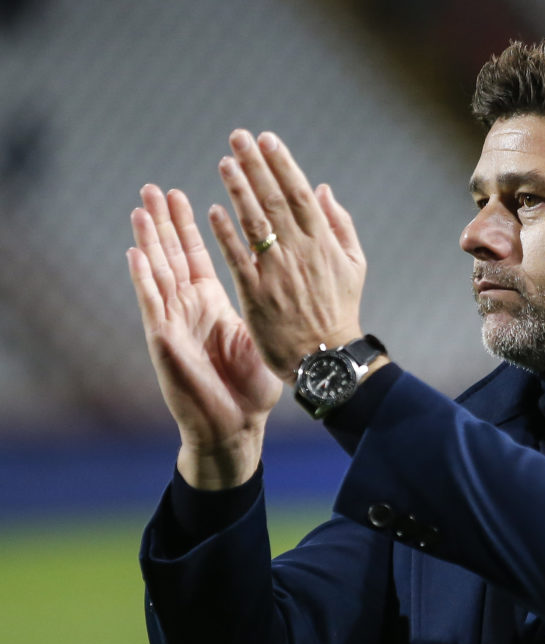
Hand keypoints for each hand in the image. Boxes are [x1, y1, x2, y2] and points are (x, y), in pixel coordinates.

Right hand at [127, 185, 281, 488]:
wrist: (236, 427)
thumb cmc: (249, 388)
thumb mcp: (258, 334)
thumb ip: (260, 300)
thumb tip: (279, 271)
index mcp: (211, 305)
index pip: (197, 256)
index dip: (190, 226)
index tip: (182, 194)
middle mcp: (188, 309)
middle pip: (172, 257)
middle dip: (164, 223)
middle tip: (153, 187)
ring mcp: (173, 323)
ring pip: (157, 273)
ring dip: (149, 241)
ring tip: (141, 208)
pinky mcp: (165, 341)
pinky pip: (153, 304)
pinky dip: (143, 278)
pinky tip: (135, 252)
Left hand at [209, 129, 367, 379]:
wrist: (327, 356)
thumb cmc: (341, 310)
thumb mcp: (355, 265)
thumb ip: (340, 224)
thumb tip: (323, 188)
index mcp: (323, 242)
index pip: (299, 192)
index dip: (282, 163)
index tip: (266, 139)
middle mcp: (299, 251)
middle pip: (273, 199)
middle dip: (255, 165)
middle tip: (238, 137)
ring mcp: (276, 272)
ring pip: (254, 222)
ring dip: (238, 190)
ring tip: (224, 163)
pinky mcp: (256, 294)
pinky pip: (237, 257)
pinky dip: (225, 233)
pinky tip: (212, 210)